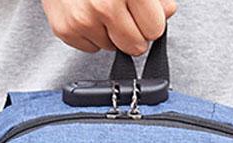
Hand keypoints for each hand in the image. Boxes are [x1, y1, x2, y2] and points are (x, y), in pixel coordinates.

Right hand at [42, 0, 176, 54]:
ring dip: (110, 32)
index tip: (144, 11)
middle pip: (135, 46)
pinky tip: (85, 10)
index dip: (151, 21)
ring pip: (112, 48)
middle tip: (123, 10)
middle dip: (133, 32)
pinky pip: (91, 48)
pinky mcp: (66, 29)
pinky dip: (91, 33)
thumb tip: (167, 12)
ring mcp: (83, 19)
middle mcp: (104, 4)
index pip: (154, 30)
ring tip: (100, 5)